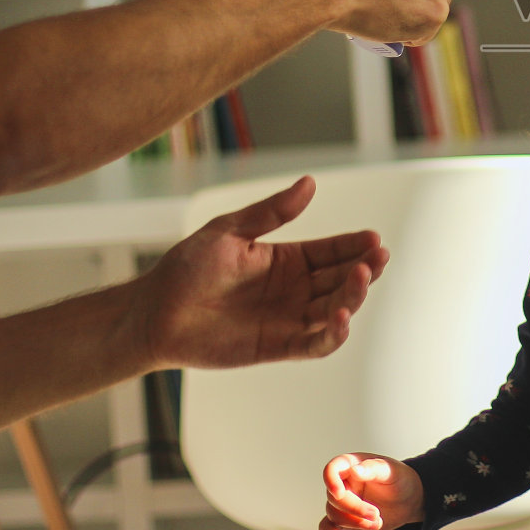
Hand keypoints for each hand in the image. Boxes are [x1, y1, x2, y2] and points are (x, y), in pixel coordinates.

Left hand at [127, 176, 386, 368]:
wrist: (153, 313)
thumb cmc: (186, 269)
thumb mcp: (229, 231)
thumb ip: (271, 212)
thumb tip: (309, 182)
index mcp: (287, 259)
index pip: (332, 251)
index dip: (355, 245)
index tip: (374, 239)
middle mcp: (294, 289)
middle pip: (341, 279)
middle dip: (364, 269)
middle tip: (376, 258)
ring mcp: (288, 318)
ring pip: (335, 309)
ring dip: (353, 298)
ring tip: (360, 280)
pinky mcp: (277, 346)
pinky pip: (315, 344)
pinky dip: (333, 335)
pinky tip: (341, 319)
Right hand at [321, 453, 423, 529]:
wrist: (408, 501)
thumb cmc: (400, 480)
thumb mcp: (392, 470)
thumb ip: (373, 468)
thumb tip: (355, 469)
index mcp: (352, 465)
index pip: (332, 469)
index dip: (331, 480)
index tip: (340, 493)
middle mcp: (344, 483)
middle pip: (334, 497)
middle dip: (354, 508)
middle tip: (376, 514)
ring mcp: (343, 502)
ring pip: (334, 514)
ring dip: (354, 522)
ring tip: (377, 521)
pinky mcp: (345, 519)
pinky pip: (327, 525)